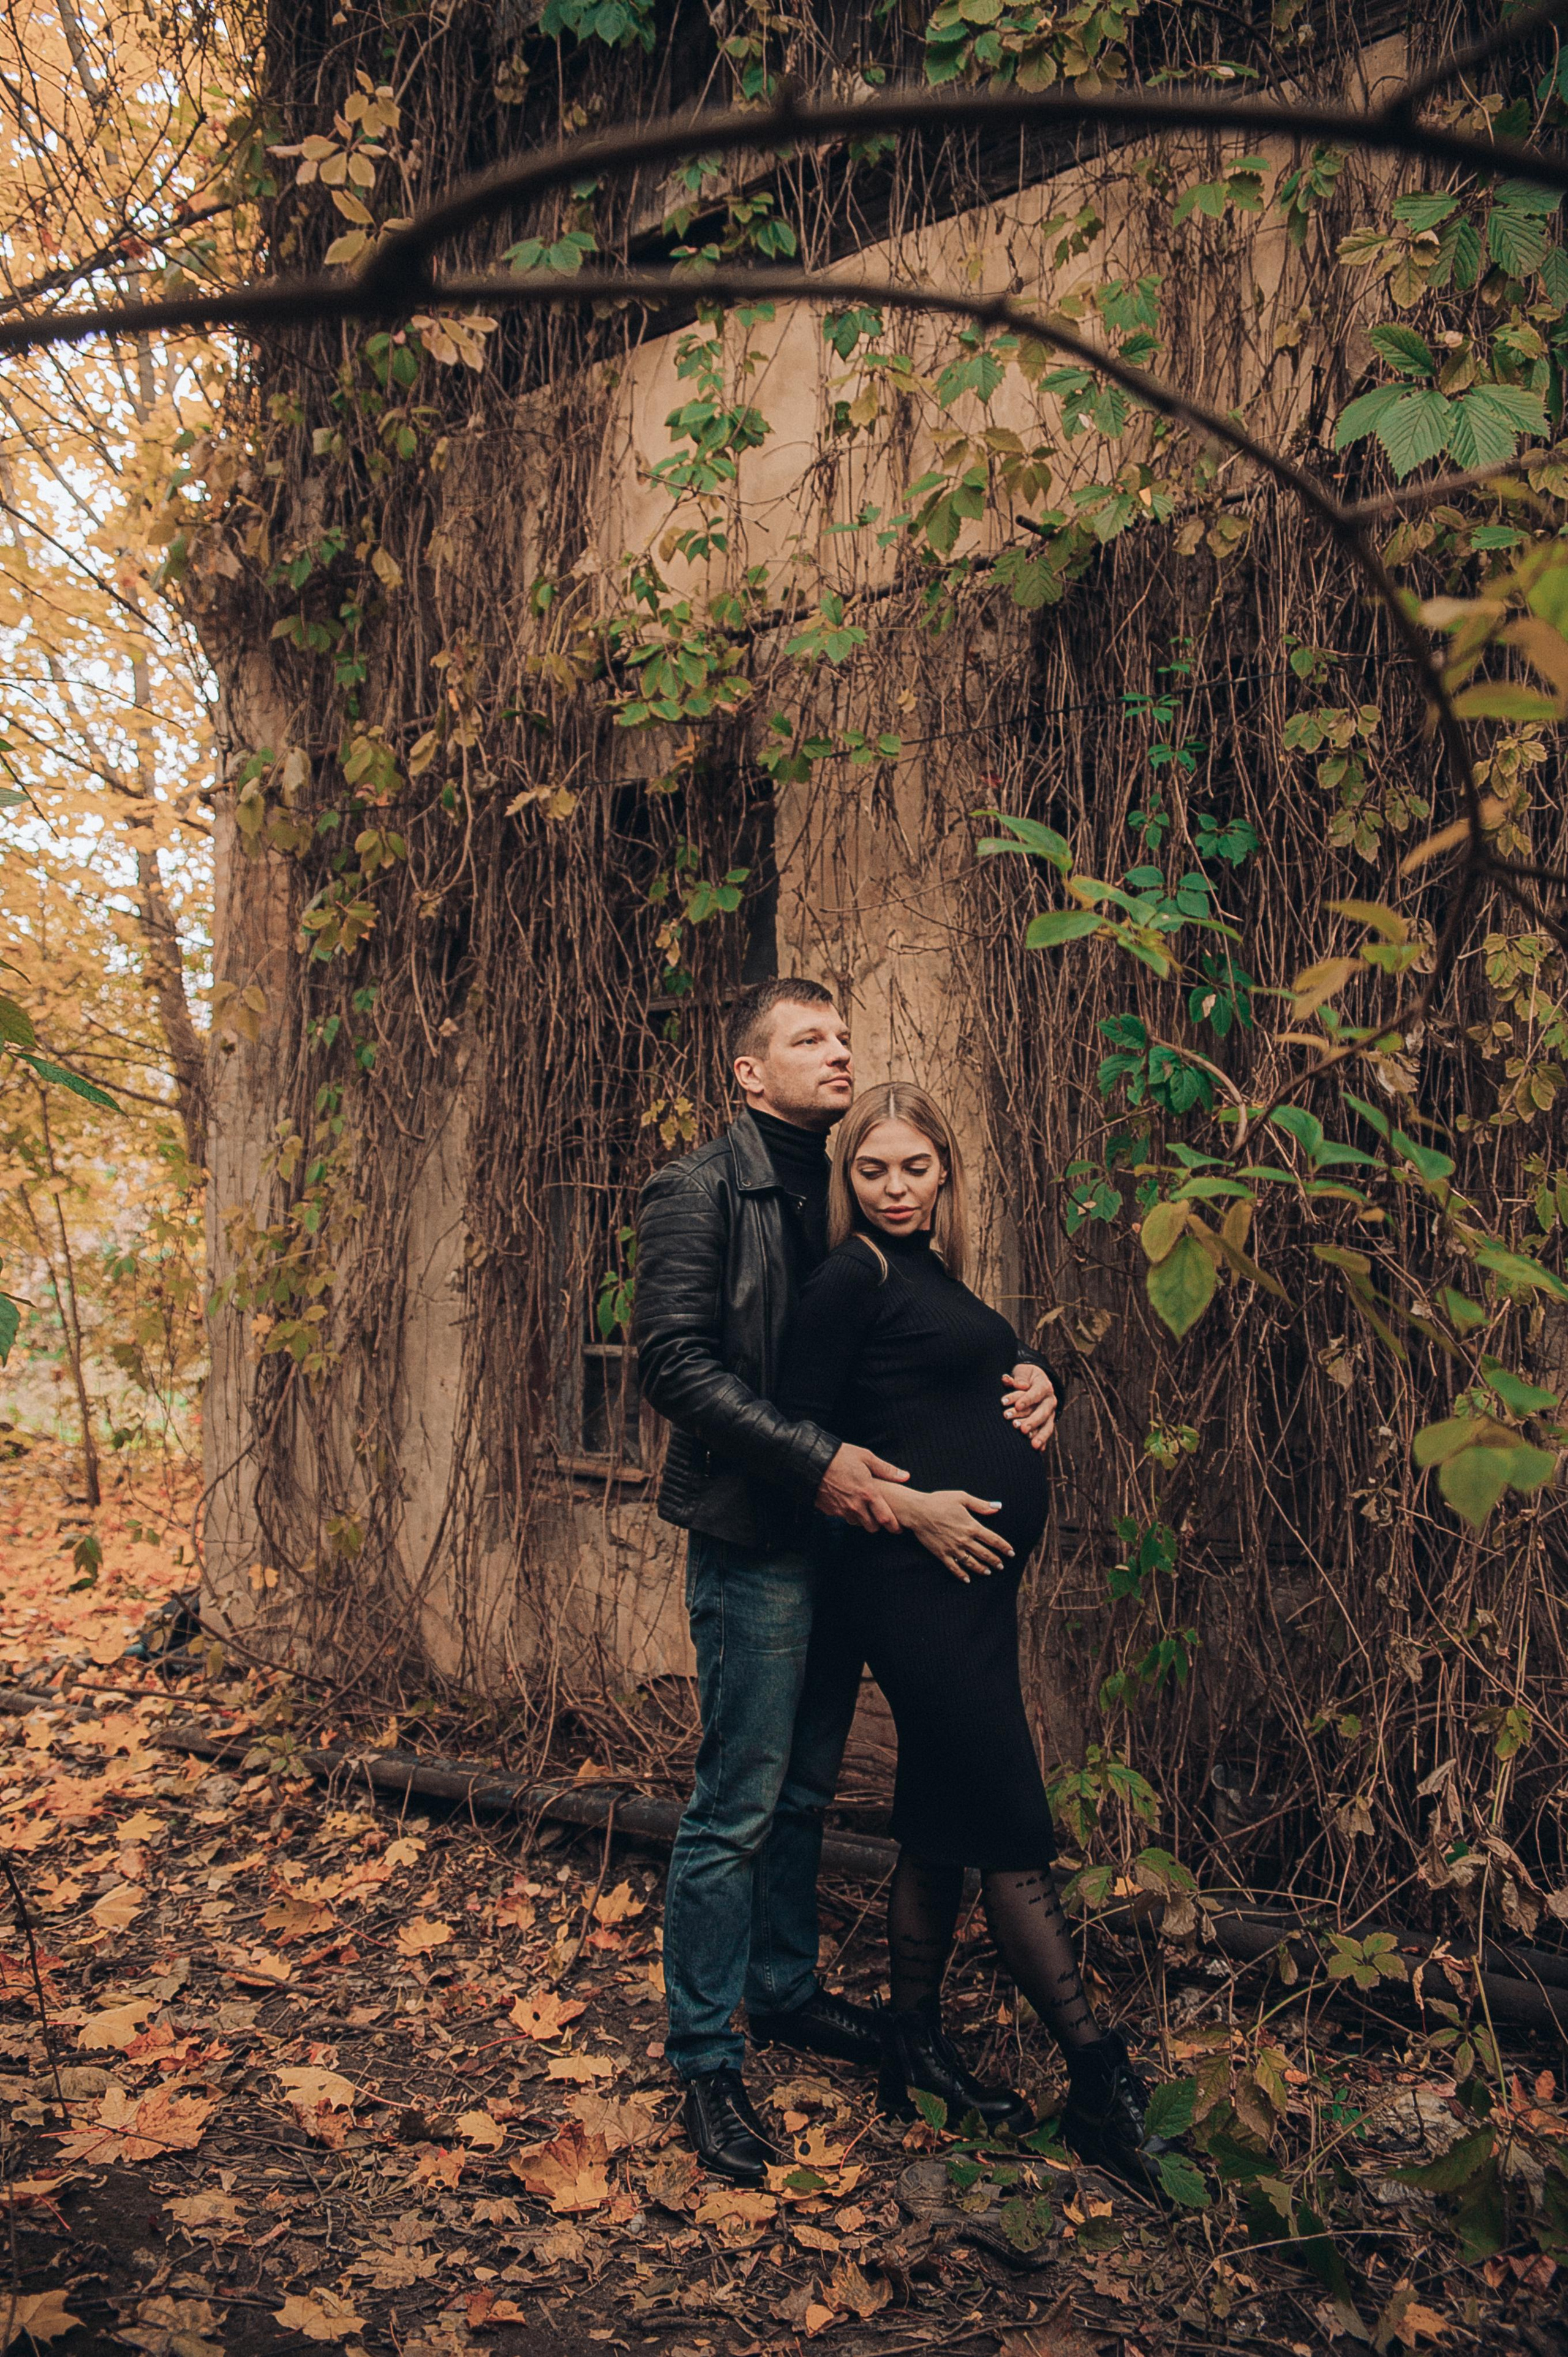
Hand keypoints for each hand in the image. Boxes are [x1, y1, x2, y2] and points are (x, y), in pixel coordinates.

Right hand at [816, 1442, 908, 1533]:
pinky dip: (847, 1512)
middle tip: (879, 1517)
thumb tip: (905, 1476)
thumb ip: (887, 1470)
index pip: (885, 1519)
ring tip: (862, 1506)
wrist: (812, 1460)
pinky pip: (843, 1516)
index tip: (898, 1528)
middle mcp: (855, 1505)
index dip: (894, 1526)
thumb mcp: (866, 1457)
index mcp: (868, 1493)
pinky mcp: (829, 1510)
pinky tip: (847, 1500)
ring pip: (857, 1523)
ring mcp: (841, 1509)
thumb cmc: (840, 1456)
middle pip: (871, 1527)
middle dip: (877, 1524)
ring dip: (861, 1518)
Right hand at [896, 1489, 1012, 1582]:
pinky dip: (961, 1575)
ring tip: (988, 1572)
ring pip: (971, 1563)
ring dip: (982, 1569)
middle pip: (984, 1553)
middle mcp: (964, 1540)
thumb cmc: (939, 1501)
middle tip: (1001, 1566)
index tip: (1011, 1553)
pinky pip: (954, 1568)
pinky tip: (967, 1579)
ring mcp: (953, 1548)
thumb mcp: (961, 1498)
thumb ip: (981, 1505)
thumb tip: (997, 1507)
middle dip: (995, 1561)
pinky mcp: (942, 1554)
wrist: (917, 1511)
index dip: (1004, 1547)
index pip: (993, 1539)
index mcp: (971, 1526)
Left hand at [1003, 1362, 1057, 1449]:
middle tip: (1017, 1427)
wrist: (1034, 1380)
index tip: (1017, 1406)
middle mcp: (1050, 1400)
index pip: (1036, 1393)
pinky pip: (1045, 1432)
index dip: (1027, 1399)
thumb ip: (1020, 1378)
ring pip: (1046, 1425)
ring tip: (1031, 1444)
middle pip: (1042, 1412)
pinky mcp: (1047, 1422)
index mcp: (1044, 1386)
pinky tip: (1038, 1449)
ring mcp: (1049, 1412)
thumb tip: (1020, 1385)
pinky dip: (1042, 1441)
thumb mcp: (1022, 1372)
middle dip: (1031, 1421)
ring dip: (1038, 1434)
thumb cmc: (1025, 1376)